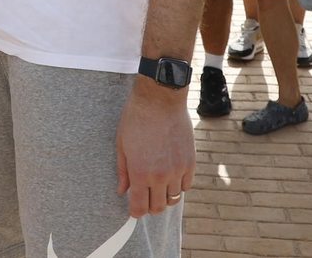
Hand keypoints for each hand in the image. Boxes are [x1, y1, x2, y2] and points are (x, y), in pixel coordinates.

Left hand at [116, 85, 194, 218]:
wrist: (160, 100)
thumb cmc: (136, 119)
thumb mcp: (121, 144)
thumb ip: (123, 171)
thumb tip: (122, 190)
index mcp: (140, 172)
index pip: (140, 207)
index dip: (136, 212)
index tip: (135, 210)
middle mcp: (160, 175)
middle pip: (158, 207)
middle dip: (150, 206)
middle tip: (146, 197)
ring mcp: (177, 170)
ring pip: (174, 198)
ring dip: (165, 196)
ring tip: (159, 185)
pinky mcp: (190, 162)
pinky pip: (186, 185)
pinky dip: (178, 185)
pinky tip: (171, 176)